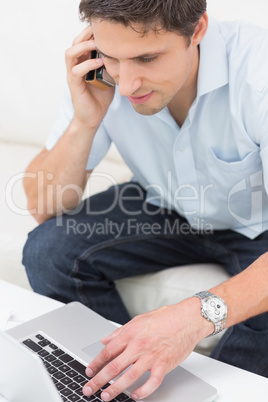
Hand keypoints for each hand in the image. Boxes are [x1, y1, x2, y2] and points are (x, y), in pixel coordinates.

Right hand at [65, 25, 114, 129]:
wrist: (92, 117)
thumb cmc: (100, 97)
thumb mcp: (109, 76)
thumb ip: (112, 64)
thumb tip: (127, 53)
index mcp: (83, 62)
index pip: (83, 41)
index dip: (91, 32)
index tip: (106, 28)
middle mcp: (75, 66)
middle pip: (74, 42)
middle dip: (86, 34)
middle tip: (101, 31)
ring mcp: (73, 75)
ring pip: (70, 53)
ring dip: (83, 46)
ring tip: (97, 44)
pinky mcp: (74, 85)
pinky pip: (76, 70)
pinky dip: (87, 64)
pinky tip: (99, 62)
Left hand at [83, 298, 212, 399]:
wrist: (188, 319)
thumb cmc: (165, 317)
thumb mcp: (138, 319)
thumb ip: (120, 331)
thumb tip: (106, 340)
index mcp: (131, 334)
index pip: (108, 351)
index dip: (96, 363)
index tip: (89, 371)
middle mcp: (139, 346)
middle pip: (114, 366)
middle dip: (99, 380)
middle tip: (89, 389)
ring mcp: (151, 357)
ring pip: (129, 377)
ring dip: (115, 389)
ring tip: (105, 396)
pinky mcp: (164, 365)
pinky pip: (151, 383)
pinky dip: (142, 392)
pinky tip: (134, 396)